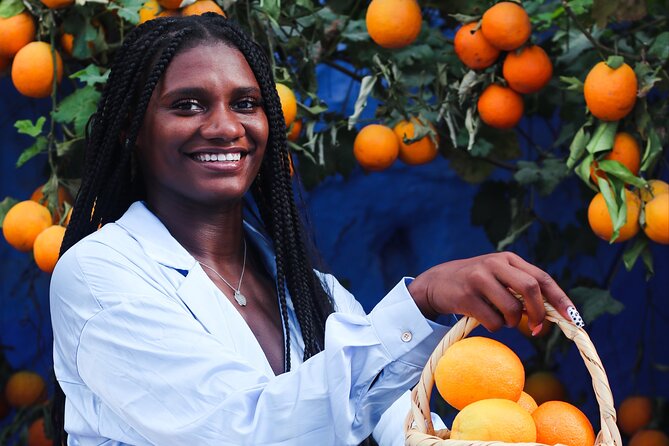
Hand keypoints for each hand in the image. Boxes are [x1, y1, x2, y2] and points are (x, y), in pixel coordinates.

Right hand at [407, 252, 580, 332]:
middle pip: (530, 289)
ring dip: (511, 322)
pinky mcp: (466, 296)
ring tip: (501, 318)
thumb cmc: (475, 284)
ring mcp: (479, 279)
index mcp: (508, 259)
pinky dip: (494, 326)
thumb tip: (550, 315)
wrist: (437, 283)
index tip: (573, 319)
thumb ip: (522, 288)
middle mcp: (495, 264)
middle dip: (538, 313)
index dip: (560, 299)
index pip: (541, 278)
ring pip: (512, 308)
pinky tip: (483, 318)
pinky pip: (493, 321)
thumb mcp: (498, 277)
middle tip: (536, 329)